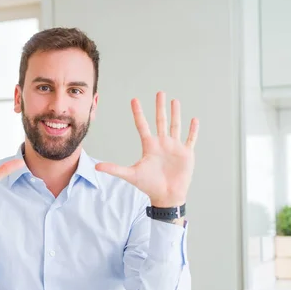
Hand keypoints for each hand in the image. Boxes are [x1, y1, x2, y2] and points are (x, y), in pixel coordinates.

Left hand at [95, 91, 198, 208]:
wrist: (166, 196)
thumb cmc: (148, 186)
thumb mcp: (130, 175)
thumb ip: (114, 169)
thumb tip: (96, 167)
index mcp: (149, 146)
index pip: (142, 125)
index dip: (138, 113)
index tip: (134, 99)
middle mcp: (162, 143)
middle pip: (161, 121)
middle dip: (160, 107)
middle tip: (159, 93)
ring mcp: (174, 148)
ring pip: (175, 126)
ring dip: (175, 114)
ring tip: (174, 101)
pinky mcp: (186, 154)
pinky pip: (190, 139)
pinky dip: (193, 130)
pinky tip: (194, 120)